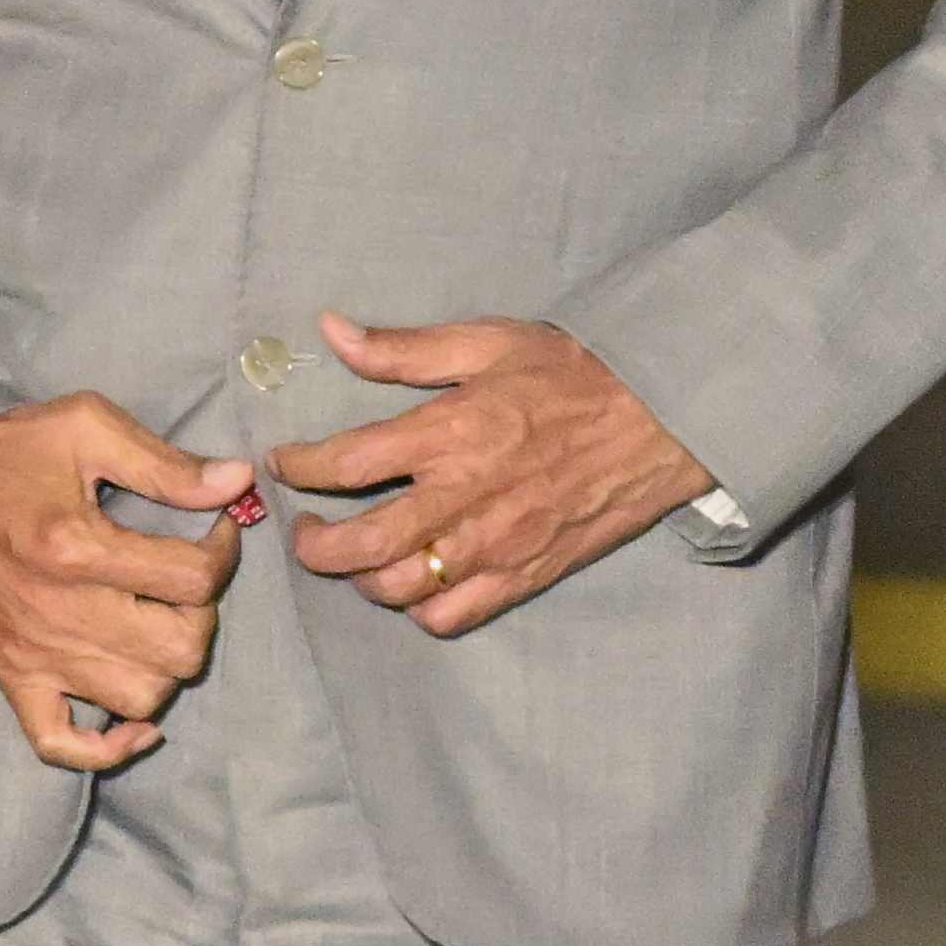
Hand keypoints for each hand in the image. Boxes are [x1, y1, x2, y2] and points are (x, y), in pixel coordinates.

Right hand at [0, 395, 253, 771]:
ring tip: (154, 622)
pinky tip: (132, 716)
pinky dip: (106, 745)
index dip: (222, 550)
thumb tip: (237, 482)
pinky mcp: (10, 679)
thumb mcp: (85, 427)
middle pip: (180, 650)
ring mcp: (34, 656)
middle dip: (201, 610)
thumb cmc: (1, 450)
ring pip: (140, 699)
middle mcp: (59, 614)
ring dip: (165, 664)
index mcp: (78, 548)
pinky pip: (62, 745)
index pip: (193, 578)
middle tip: (183, 576)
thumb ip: (164, 464)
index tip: (213, 528)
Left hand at [263, 313, 712, 636]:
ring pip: (399, 588)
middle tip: (305, 529)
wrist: (660, 421)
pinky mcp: (523, 575)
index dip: (299, 467)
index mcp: (450, 432)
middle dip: (313, 545)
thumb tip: (332, 330)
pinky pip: (451, 615)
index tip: (285, 463)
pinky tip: (413, 581)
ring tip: (355, 555)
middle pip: (360, 545)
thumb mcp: (488, 341)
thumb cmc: (573, 374)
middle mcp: (464, 497)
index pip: (347, 463)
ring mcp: (494, 544)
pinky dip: (418, 608)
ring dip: (360, 578)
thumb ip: (403, 348)